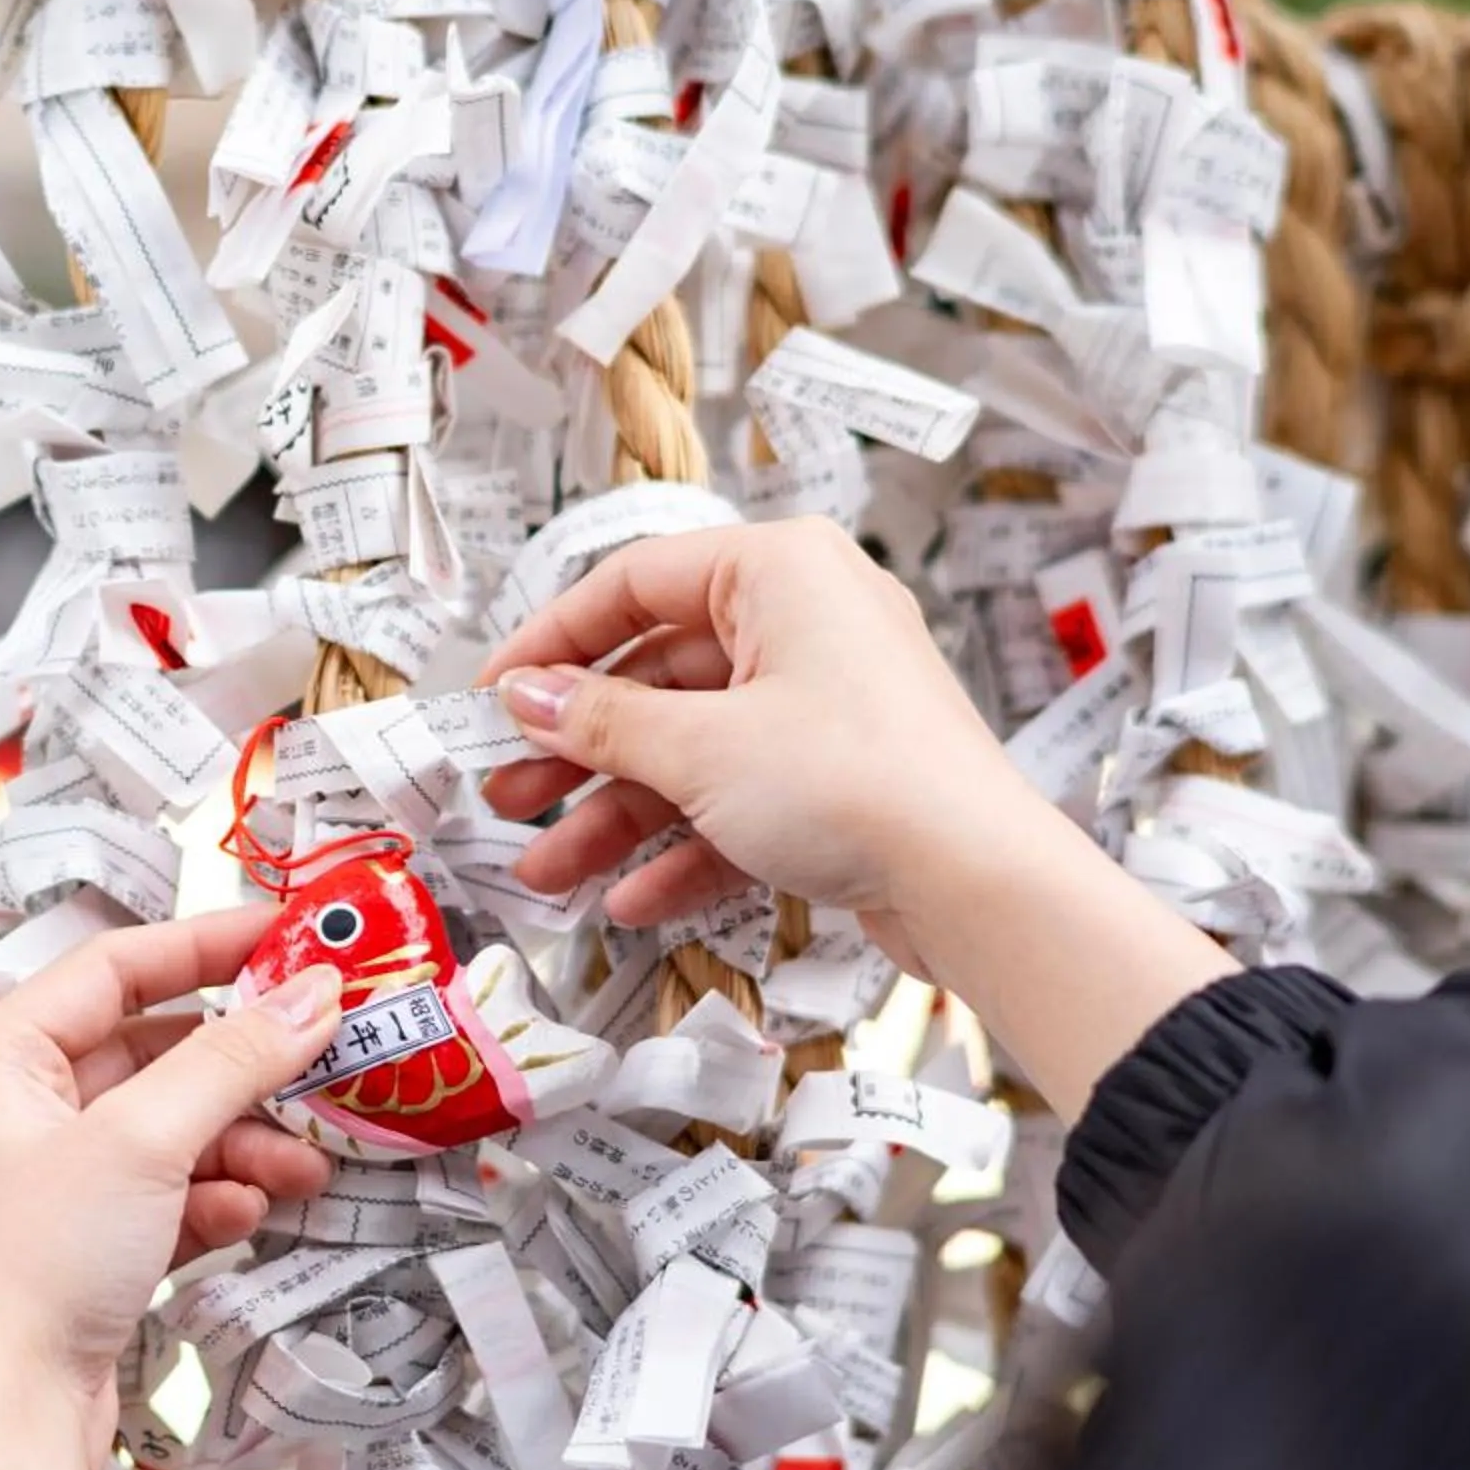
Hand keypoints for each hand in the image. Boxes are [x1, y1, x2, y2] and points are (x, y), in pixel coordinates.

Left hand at [0, 910, 342, 1469]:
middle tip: (324, 1061)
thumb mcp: (143, 1142)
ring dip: (241, 1142)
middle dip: (240, 1068)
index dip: (205, 945)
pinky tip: (248, 1214)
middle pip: (150, 1052)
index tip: (288, 936)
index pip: (112, 966)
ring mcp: (46, 1182)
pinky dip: (213, 1198)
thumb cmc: (33, 1268)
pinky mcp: (81, 1247)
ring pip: (168, 1129)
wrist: (2, 1419)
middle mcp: (11, 1110)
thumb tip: (311, 995)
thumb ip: (233, 1060)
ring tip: (304, 1165)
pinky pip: (165, 1194)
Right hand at [479, 517, 1035, 964]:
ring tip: (550, 868)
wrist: (978, 882)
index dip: (549, 642)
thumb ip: (599, 721)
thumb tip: (525, 698)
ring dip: (616, 814)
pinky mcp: (840, 775)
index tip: (492, 696)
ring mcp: (825, 703)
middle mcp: (806, 621)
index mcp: (778, 571)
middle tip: (510, 793)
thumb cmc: (861, 783)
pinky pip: (738, 798)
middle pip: (655, 676)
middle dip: (576, 750)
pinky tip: (631, 899)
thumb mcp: (698, 747)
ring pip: (691, 748)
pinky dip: (684, 846)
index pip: (631, 583)